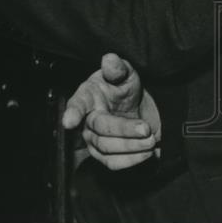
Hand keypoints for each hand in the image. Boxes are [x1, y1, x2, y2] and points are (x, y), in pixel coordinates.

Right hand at [62, 53, 161, 170]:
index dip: (73, 113)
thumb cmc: (121, 86)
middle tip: (146, 129)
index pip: (77, 104)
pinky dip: (132, 160)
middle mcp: (86, 120)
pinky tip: (148, 153)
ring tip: (151, 140)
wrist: (131, 105)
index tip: (69, 121)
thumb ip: (117, 68)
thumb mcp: (124, 73)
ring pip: (107, 149)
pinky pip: (113, 163)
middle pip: (100, 130)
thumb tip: (109, 59)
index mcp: (86, 97)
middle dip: (124, 131)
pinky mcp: (103, 155)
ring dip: (131, 147)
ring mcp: (93, 139)